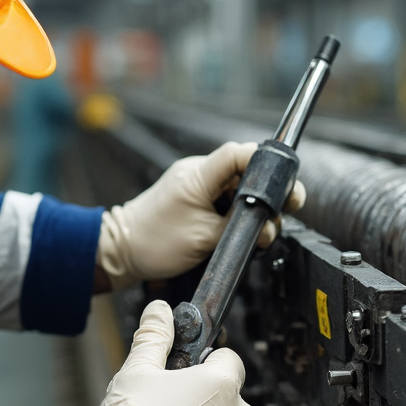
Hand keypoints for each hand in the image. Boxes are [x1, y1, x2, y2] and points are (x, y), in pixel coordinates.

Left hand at [96, 141, 305, 289]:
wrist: (122, 251)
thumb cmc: (154, 242)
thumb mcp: (204, 238)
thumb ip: (239, 228)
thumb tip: (267, 224)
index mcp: (199, 175)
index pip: (240, 154)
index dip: (267, 165)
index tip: (284, 185)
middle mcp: (200, 175)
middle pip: (247, 173)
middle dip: (268, 195)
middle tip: (279, 215)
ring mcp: (198, 187)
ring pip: (241, 190)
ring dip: (255, 211)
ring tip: (259, 234)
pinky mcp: (197, 200)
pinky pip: (228, 202)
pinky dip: (240, 217)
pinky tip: (242, 233)